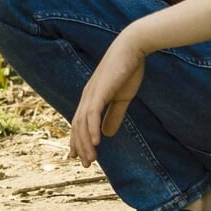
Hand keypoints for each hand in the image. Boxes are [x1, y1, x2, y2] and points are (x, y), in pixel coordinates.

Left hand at [70, 31, 148, 165]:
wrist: (133, 47)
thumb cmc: (129, 69)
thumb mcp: (122, 98)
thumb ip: (114, 115)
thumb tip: (107, 135)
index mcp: (91, 97)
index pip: (80, 123)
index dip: (79, 141)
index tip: (81, 156)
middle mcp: (87, 96)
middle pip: (78, 127)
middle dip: (80, 146)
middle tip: (86, 163)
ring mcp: (91, 94)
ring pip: (83, 124)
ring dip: (86, 143)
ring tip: (91, 159)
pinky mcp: (99, 91)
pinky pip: (92, 115)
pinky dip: (93, 130)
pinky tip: (97, 143)